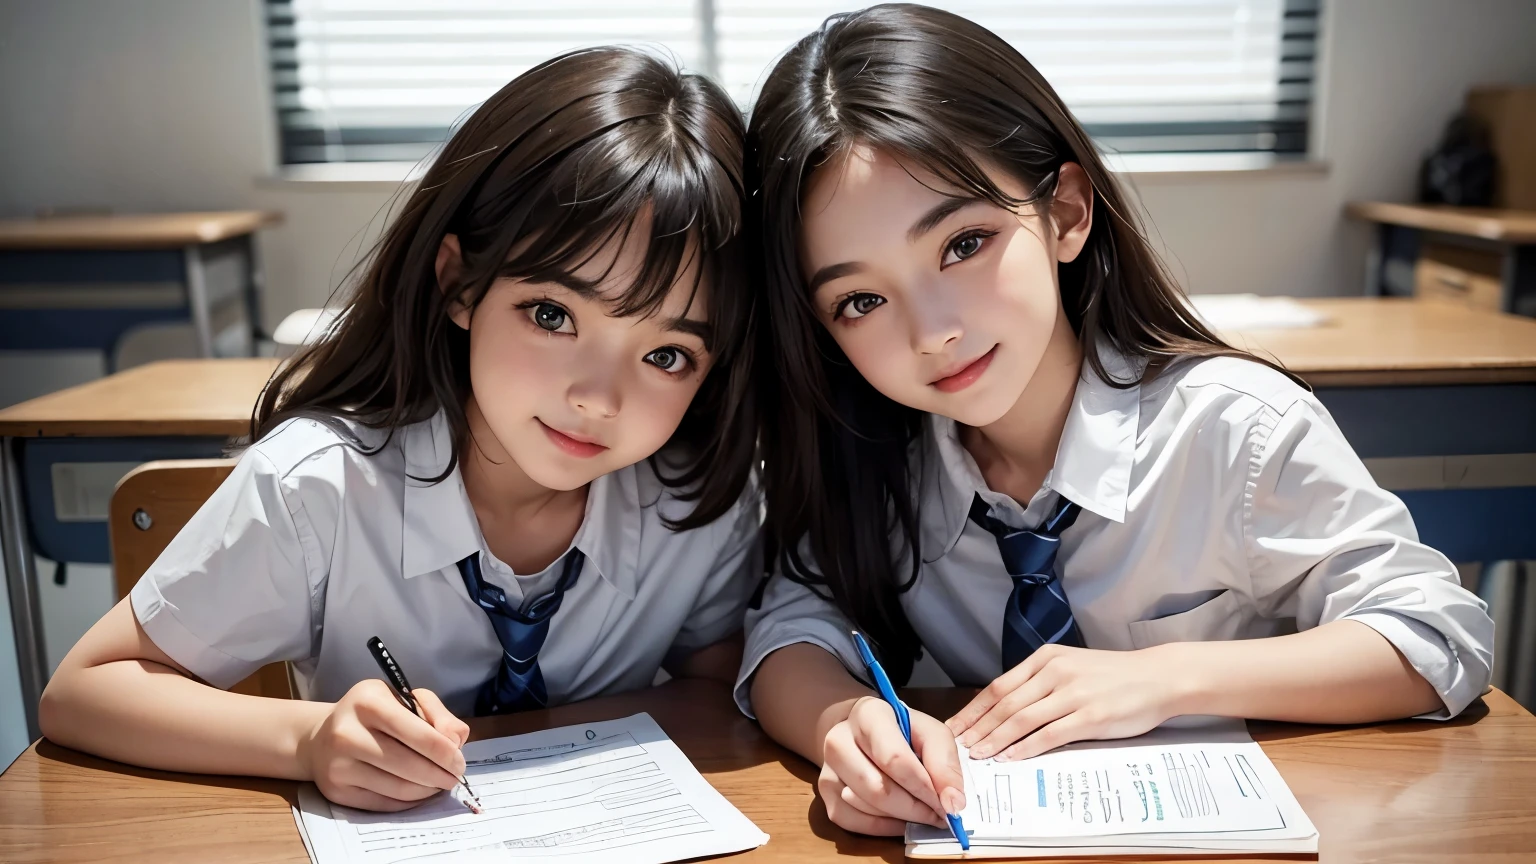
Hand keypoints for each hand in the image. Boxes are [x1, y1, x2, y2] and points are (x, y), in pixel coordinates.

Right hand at [300, 679, 471, 810]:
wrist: (320, 737)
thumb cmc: (372, 715)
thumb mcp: (405, 699)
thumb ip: (438, 714)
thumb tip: (456, 740)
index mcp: (368, 702)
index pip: (419, 734)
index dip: (446, 753)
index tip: (460, 762)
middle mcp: (348, 733)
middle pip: (409, 765)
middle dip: (440, 775)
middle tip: (454, 778)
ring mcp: (339, 765)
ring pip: (399, 788)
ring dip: (427, 790)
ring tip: (438, 784)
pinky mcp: (337, 792)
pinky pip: (384, 803)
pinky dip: (409, 801)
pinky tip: (418, 792)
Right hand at [819, 696, 966, 835]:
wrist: (859, 730)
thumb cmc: (899, 731)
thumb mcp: (929, 732)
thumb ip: (944, 762)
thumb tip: (953, 802)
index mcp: (867, 715)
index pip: (894, 758)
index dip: (925, 787)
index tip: (948, 804)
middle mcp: (838, 740)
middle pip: (879, 789)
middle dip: (916, 809)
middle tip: (939, 815)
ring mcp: (828, 769)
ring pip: (868, 808)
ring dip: (903, 818)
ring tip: (922, 812)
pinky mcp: (825, 794)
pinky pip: (854, 823)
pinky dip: (884, 828)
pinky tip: (900, 819)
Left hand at [946, 644, 1186, 761]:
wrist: (1157, 677)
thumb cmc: (1113, 676)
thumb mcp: (1071, 666)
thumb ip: (1041, 682)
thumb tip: (1005, 709)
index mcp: (1046, 659)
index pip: (999, 686)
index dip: (974, 709)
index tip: (956, 726)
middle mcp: (1055, 672)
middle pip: (1004, 703)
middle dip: (978, 727)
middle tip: (958, 746)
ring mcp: (1072, 694)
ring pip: (1022, 719)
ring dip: (996, 740)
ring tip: (978, 755)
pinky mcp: (1090, 716)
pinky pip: (1049, 734)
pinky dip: (1025, 748)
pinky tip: (1010, 758)